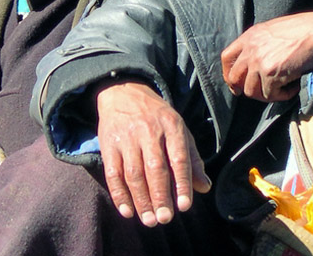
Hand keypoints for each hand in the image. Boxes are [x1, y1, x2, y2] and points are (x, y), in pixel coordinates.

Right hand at [95, 81, 210, 227]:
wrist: (123, 93)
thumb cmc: (157, 118)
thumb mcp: (179, 130)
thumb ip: (192, 159)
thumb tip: (204, 187)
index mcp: (171, 126)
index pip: (178, 159)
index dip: (182, 183)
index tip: (184, 206)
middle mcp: (149, 131)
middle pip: (155, 168)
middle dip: (160, 196)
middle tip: (164, 219)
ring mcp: (127, 138)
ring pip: (133, 173)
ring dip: (141, 200)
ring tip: (149, 220)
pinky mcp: (108, 145)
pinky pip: (113, 173)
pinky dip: (119, 194)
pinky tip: (127, 211)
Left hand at [220, 11, 312, 100]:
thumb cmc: (304, 30)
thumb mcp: (273, 31)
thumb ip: (260, 44)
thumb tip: (254, 66)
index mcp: (250, 36)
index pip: (227, 57)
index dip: (229, 73)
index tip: (236, 84)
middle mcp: (250, 49)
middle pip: (234, 78)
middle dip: (245, 89)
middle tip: (259, 93)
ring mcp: (259, 62)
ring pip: (251, 91)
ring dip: (267, 94)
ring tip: (283, 88)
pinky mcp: (271, 74)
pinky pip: (271, 95)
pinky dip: (283, 95)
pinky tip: (293, 86)